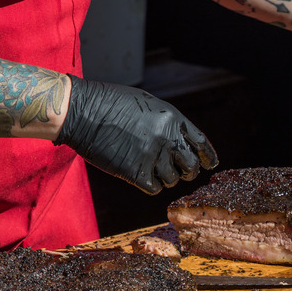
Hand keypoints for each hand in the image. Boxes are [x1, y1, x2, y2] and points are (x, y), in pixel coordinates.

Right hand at [55, 75, 217, 194]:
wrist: (81, 111)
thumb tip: (179, 142)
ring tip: (152, 169)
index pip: (200, 143)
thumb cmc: (110, 103)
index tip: (210, 165)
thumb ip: (166, 122)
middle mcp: (166, 138)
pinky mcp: (135, 172)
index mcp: (172, 119)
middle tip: (181, 173)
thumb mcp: (147, 104)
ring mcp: (152, 156)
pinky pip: (154, 188)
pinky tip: (141, 176)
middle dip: (188, 172)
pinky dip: (150, 185)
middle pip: (191, 166)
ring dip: (165, 178)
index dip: (207, 156)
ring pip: (172, 180)